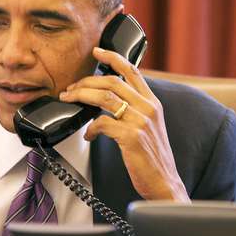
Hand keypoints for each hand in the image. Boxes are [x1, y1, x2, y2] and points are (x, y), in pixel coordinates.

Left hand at [60, 47, 189, 201]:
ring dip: (82, 96)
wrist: (164, 182)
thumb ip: (136, 111)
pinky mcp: (132, 137)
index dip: (113, 58)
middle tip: (71, 88)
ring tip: (70, 99)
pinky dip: (90, 128)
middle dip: (86, 82)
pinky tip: (88, 135)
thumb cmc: (154, 159)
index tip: (97, 52)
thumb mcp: (150, 128)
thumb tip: (110, 102)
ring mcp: (141, 122)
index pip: (132, 71)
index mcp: (153, 103)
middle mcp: (149, 108)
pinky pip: (102, 124)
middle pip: (112, 82)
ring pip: (105, 98)